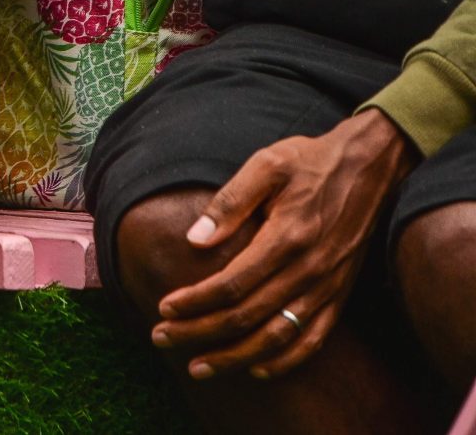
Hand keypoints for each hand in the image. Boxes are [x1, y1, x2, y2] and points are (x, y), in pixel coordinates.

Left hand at [153, 111, 417, 380]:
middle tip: (161, 339)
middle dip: (201, 332)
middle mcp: (310, 270)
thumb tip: (194, 240)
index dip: (196, 301)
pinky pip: (314, 338)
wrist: (371, 168)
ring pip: (278, 336)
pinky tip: (258, 370)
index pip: (232, 284)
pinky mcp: (341, 294)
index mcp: (287, 237)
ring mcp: (328, 286)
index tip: (164, 308)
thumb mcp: (267, 165)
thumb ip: (230, 202)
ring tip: (199, 367)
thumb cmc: (310, 161)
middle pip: (248, 316)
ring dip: (236, 357)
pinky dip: (286, 360)